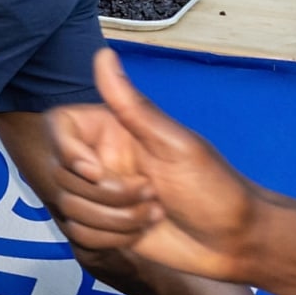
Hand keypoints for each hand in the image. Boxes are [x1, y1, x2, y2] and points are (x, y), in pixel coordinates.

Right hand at [41, 49, 287, 290]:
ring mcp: (102, 195)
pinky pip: (80, 235)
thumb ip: (132, 105)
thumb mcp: (175, 145)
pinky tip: (143, 232)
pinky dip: (111, 239)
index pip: (60, 127)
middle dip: (107, 195)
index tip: (96, 171)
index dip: (68, 151)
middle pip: (62, 175)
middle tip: (151, 193)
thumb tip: (103, 53)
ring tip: (153, 213)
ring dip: (114, 220)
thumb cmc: (214, 187)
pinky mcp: (105, 228)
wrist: (235, 241)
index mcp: (114, 130)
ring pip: (69, 208)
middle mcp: (102, 159)